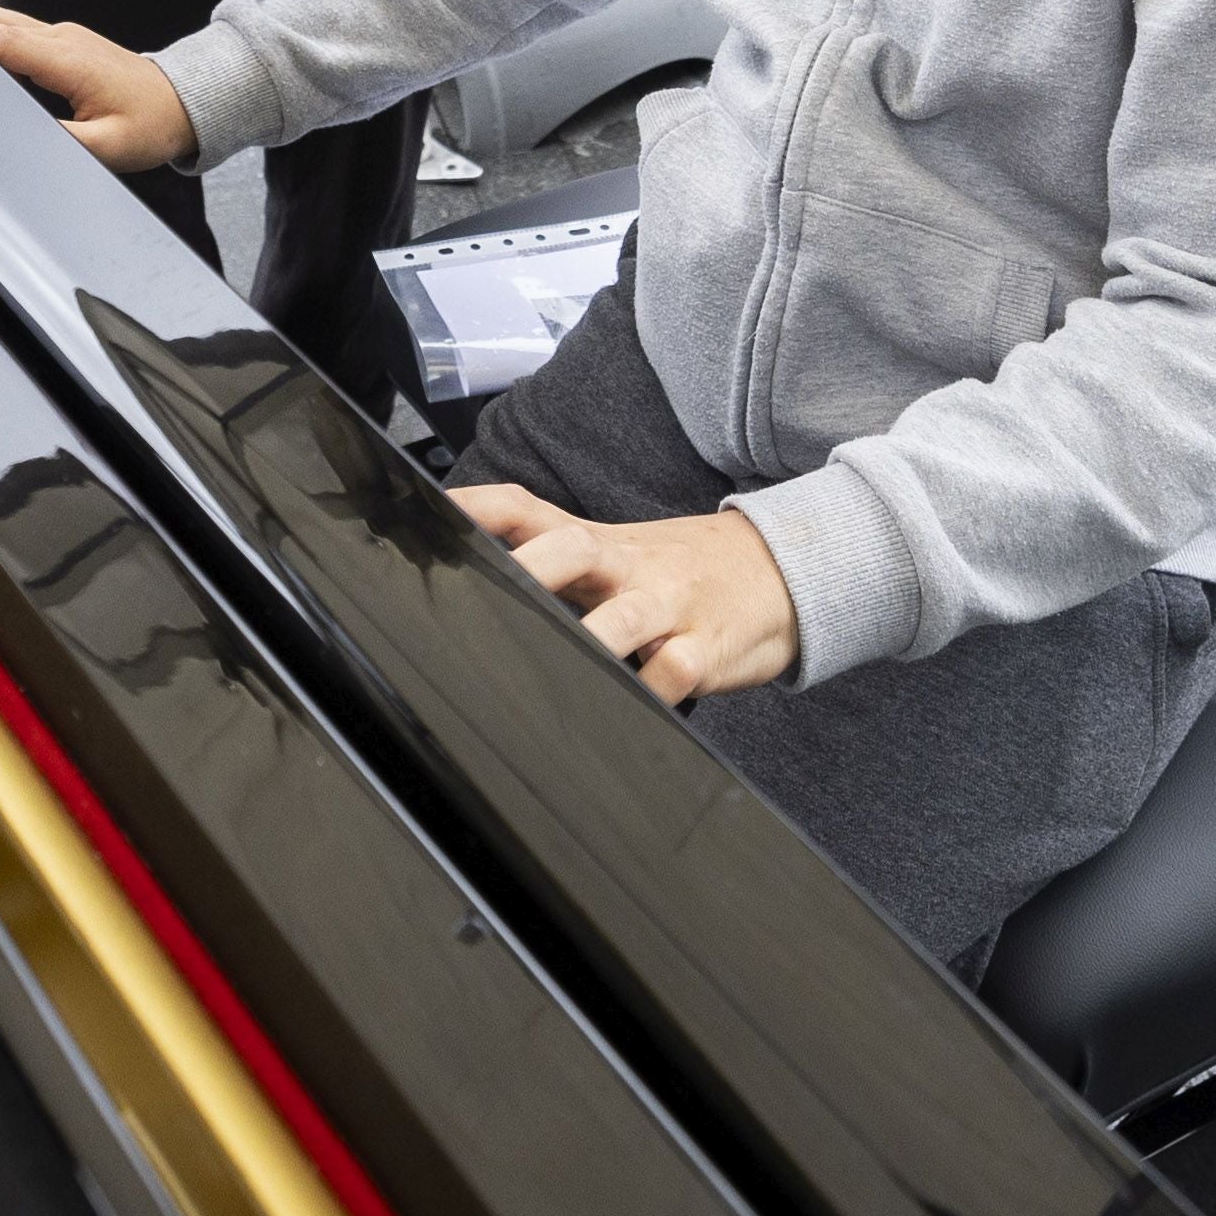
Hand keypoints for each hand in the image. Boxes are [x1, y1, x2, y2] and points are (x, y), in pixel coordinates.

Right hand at [0, 7, 200, 178]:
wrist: (184, 104)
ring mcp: (65, 36)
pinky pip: (20, 34)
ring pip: (4, 24)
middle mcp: (63, 39)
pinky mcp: (66, 42)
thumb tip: (18, 136)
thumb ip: (60, 140)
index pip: (2, 40)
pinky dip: (0, 49)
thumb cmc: (151, 124)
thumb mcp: (107, 147)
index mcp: (69, 61)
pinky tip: (0, 80)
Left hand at [443, 486, 797, 702]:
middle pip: (574, 548)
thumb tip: (480, 583)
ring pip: (626, 616)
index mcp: (602, 543)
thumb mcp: (622, 556)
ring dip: (593, 637)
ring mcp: (672, 605)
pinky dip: (651, 690)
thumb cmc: (683, 574)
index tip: (430, 515)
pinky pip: (676, 670)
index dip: (478, 508)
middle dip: (532, 567)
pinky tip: (628, 707)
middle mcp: (632, 565)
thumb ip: (558, 566)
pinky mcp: (708, 647)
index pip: (529, 509)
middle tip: (494, 592)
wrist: (785, 571)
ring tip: (561, 660)